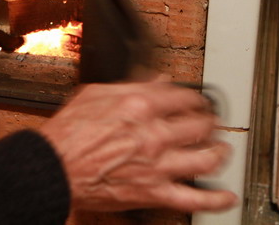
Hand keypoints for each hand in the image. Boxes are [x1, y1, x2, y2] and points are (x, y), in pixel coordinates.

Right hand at [38, 81, 237, 212]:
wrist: (53, 167)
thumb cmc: (67, 133)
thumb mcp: (94, 94)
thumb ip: (129, 85)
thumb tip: (154, 79)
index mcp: (138, 106)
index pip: (183, 97)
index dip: (196, 98)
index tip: (197, 101)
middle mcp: (152, 134)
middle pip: (200, 125)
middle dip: (210, 123)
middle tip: (212, 123)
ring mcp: (157, 165)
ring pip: (206, 159)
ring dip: (219, 154)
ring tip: (220, 151)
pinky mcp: (154, 192)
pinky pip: (195, 199)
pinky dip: (215, 199)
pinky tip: (225, 195)